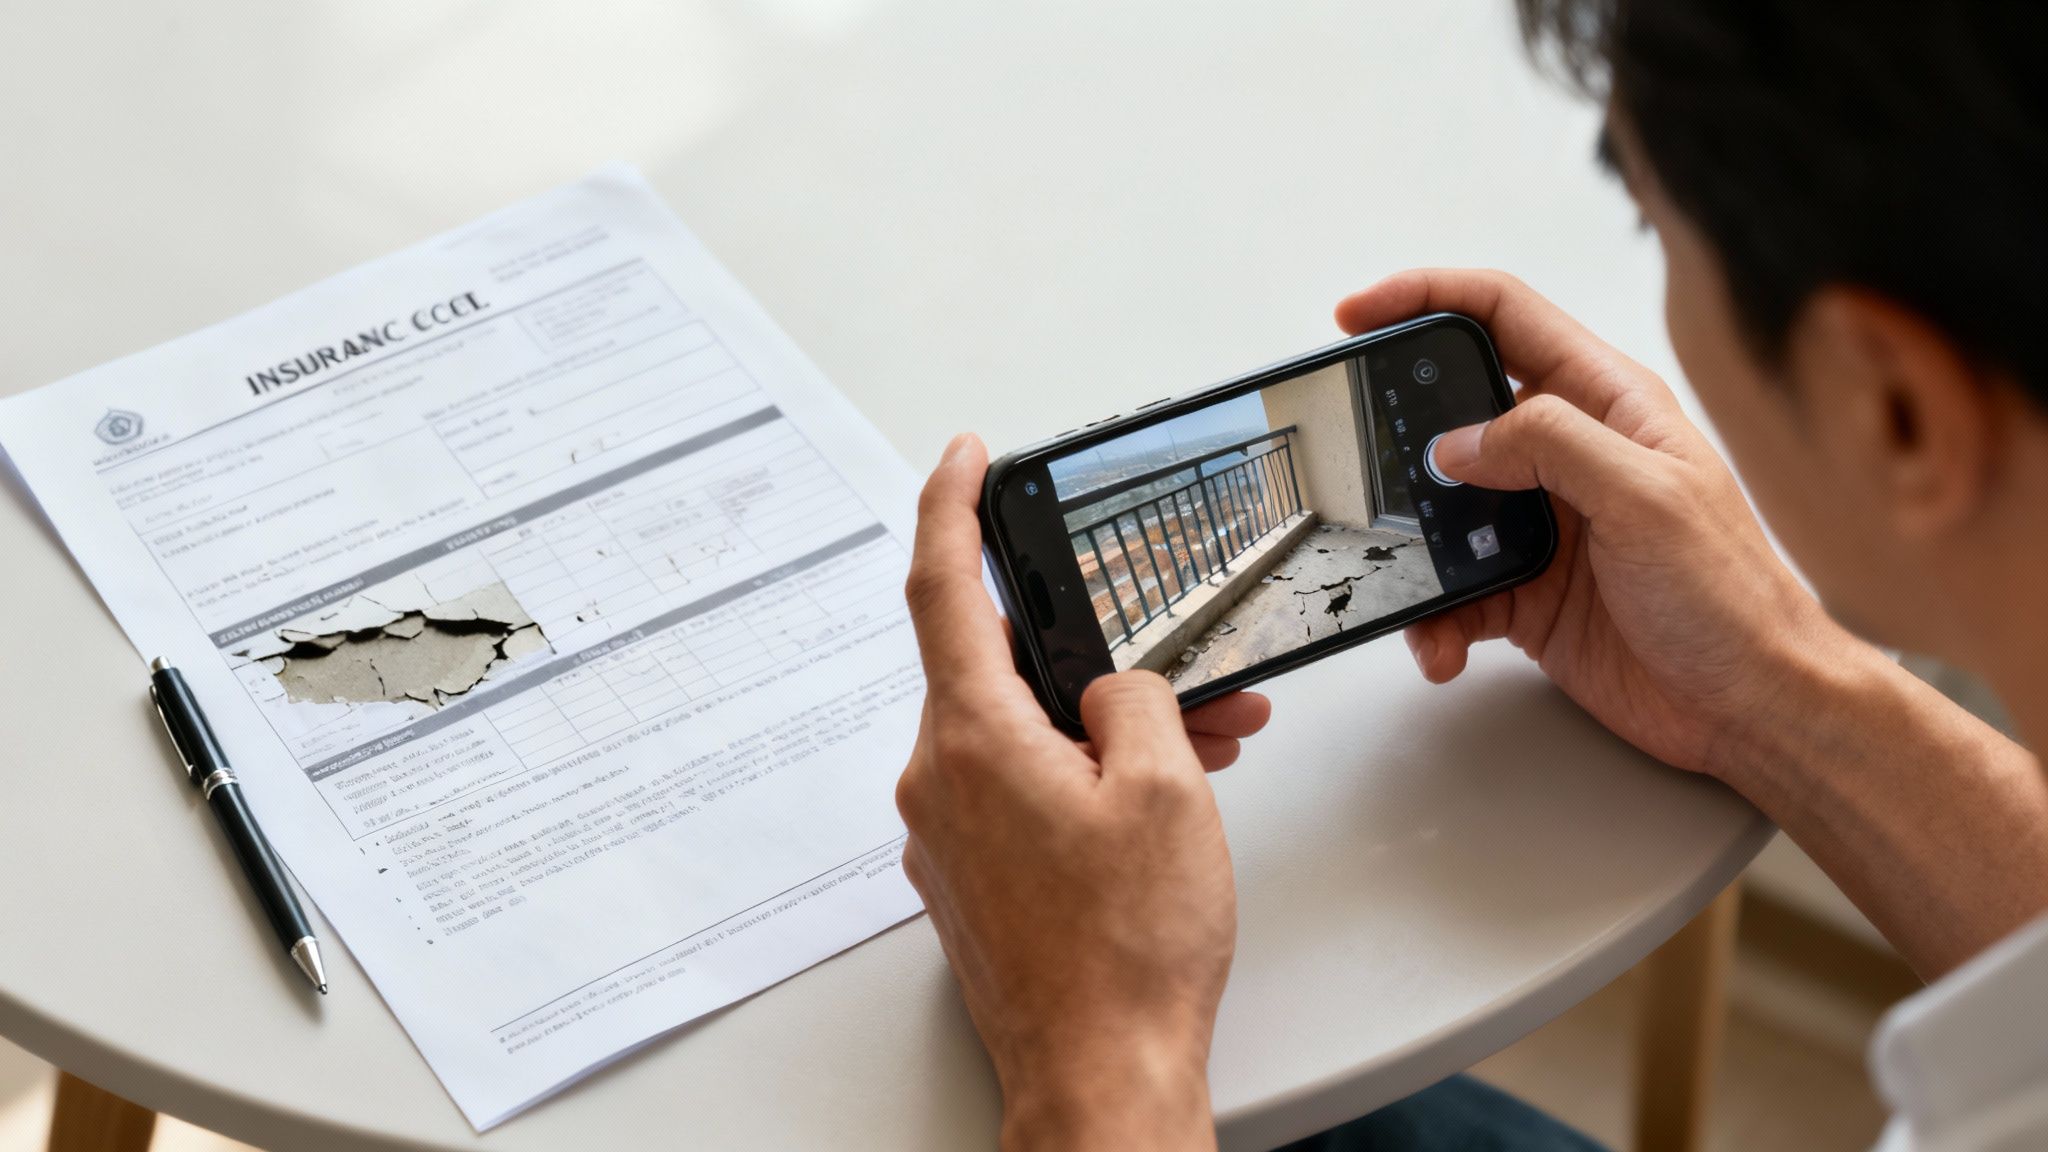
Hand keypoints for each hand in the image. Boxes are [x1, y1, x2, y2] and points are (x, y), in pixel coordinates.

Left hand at [896, 433, 1269, 1151]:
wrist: (1101, 1074)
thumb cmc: (1128, 953)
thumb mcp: (1165, 789)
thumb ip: (1137, 698)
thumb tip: (1115, 687)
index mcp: (973, 738)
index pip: (939, 585)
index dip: (948, 504)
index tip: (963, 457)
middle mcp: (939, 781)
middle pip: (1005, 668)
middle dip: (1095, 654)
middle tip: (1178, 668)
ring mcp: (946, 835)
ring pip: (1022, 734)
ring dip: (1103, 727)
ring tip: (1202, 748)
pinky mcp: (967, 876)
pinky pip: (1018, 790)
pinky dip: (1080, 776)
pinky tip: (1153, 800)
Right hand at [1337, 270, 1852, 779]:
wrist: (1750, 706)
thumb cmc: (1731, 597)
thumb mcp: (1646, 496)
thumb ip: (1549, 445)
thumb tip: (1458, 439)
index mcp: (1607, 403)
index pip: (1503, 316)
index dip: (1426, 297)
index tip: (1358, 312)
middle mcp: (1569, 455)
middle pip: (1456, 408)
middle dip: (1397, 430)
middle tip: (1354, 453)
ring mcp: (1544, 525)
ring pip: (1441, 510)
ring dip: (1411, 546)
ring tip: (1405, 577)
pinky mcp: (1527, 593)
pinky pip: (1453, 592)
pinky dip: (1435, 619)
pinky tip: (1443, 645)